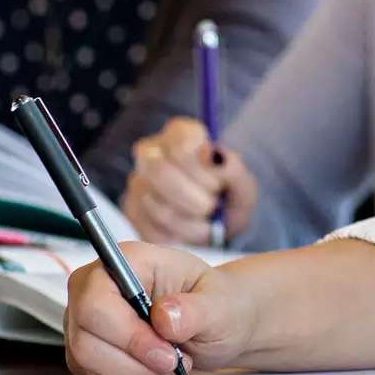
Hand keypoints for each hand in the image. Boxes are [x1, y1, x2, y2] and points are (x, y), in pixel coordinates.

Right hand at [65, 242, 256, 374]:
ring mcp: (84, 321)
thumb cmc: (215, 306)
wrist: (214, 326)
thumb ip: (195, 310)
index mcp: (126, 261)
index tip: (167, 355)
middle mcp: (94, 287)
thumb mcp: (220, 305)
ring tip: (172, 369)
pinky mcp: (86, 351)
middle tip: (175, 364)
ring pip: (87, 363)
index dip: (126, 334)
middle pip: (84, 338)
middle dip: (134, 363)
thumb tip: (163, 316)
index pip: (96, 299)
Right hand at [122, 118, 256, 244]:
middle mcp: (152, 153)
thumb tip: (218, 164)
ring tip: (205, 226)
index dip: (201, 173)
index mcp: (180, 134)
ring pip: (156, 207)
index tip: (217, 186)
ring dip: (189, 225)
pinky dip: (176, 240)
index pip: (179, 147)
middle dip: (192, 199)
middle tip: (210, 209)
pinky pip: (150, 231)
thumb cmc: (227, 200)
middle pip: (160, 172)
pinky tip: (188, 235)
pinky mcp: (132, 211)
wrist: (216, 226)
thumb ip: (235, 173)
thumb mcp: (243, 187)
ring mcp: (137, 182)